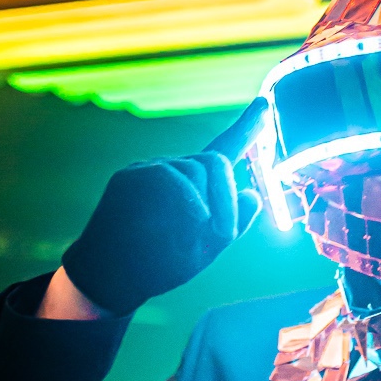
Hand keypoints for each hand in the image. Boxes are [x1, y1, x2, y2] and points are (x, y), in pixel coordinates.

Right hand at [59, 98, 266, 316]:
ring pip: (198, 169)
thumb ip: (232, 221)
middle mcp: (174, 170)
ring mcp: (152, 170)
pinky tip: (180, 224)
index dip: (246, 128)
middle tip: (224, 233)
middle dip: (227, 198)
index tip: (264, 103)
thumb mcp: (207, 246)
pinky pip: (173, 179)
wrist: (117, 277)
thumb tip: (252, 193)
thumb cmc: (161, 264)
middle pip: (216, 160)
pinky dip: (188, 204)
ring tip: (187, 237)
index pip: (223, 150)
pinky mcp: (133, 175)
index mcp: (195, 187)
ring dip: (207, 207)